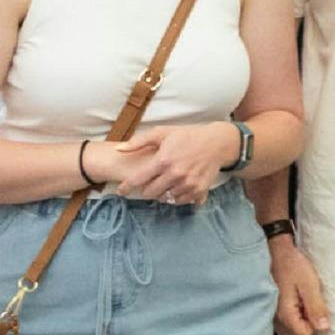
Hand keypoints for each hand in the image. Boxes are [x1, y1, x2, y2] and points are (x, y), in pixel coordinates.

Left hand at [113, 122, 236, 203]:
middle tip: (147, 183)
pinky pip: (181, 201)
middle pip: (150, 193)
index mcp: (163, 160)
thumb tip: (118, 149)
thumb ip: (138, 142)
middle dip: (146, 190)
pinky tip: (176, 188)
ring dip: (161, 194)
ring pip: (165, 198)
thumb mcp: (162, 133)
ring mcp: (187, 184)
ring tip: (163, 184)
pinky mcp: (198, 190)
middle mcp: (174, 175)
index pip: (138, 180)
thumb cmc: (187, 136)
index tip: (121, 190)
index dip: (126, 187)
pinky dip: (176, 197)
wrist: (216, 143)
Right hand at [270, 236, 330, 334]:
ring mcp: (273, 316)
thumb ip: (316, 307)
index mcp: (286, 314)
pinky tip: (299, 305)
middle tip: (313, 308)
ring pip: (290, 333)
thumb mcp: (309, 284)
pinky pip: (285, 325)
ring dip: (301, 325)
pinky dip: (294, 320)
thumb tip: (324, 328)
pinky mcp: (273, 310)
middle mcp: (277, 319)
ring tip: (306, 306)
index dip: (316, 325)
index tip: (319, 310)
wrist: (276, 252)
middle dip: (308, 328)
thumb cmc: (292, 265)